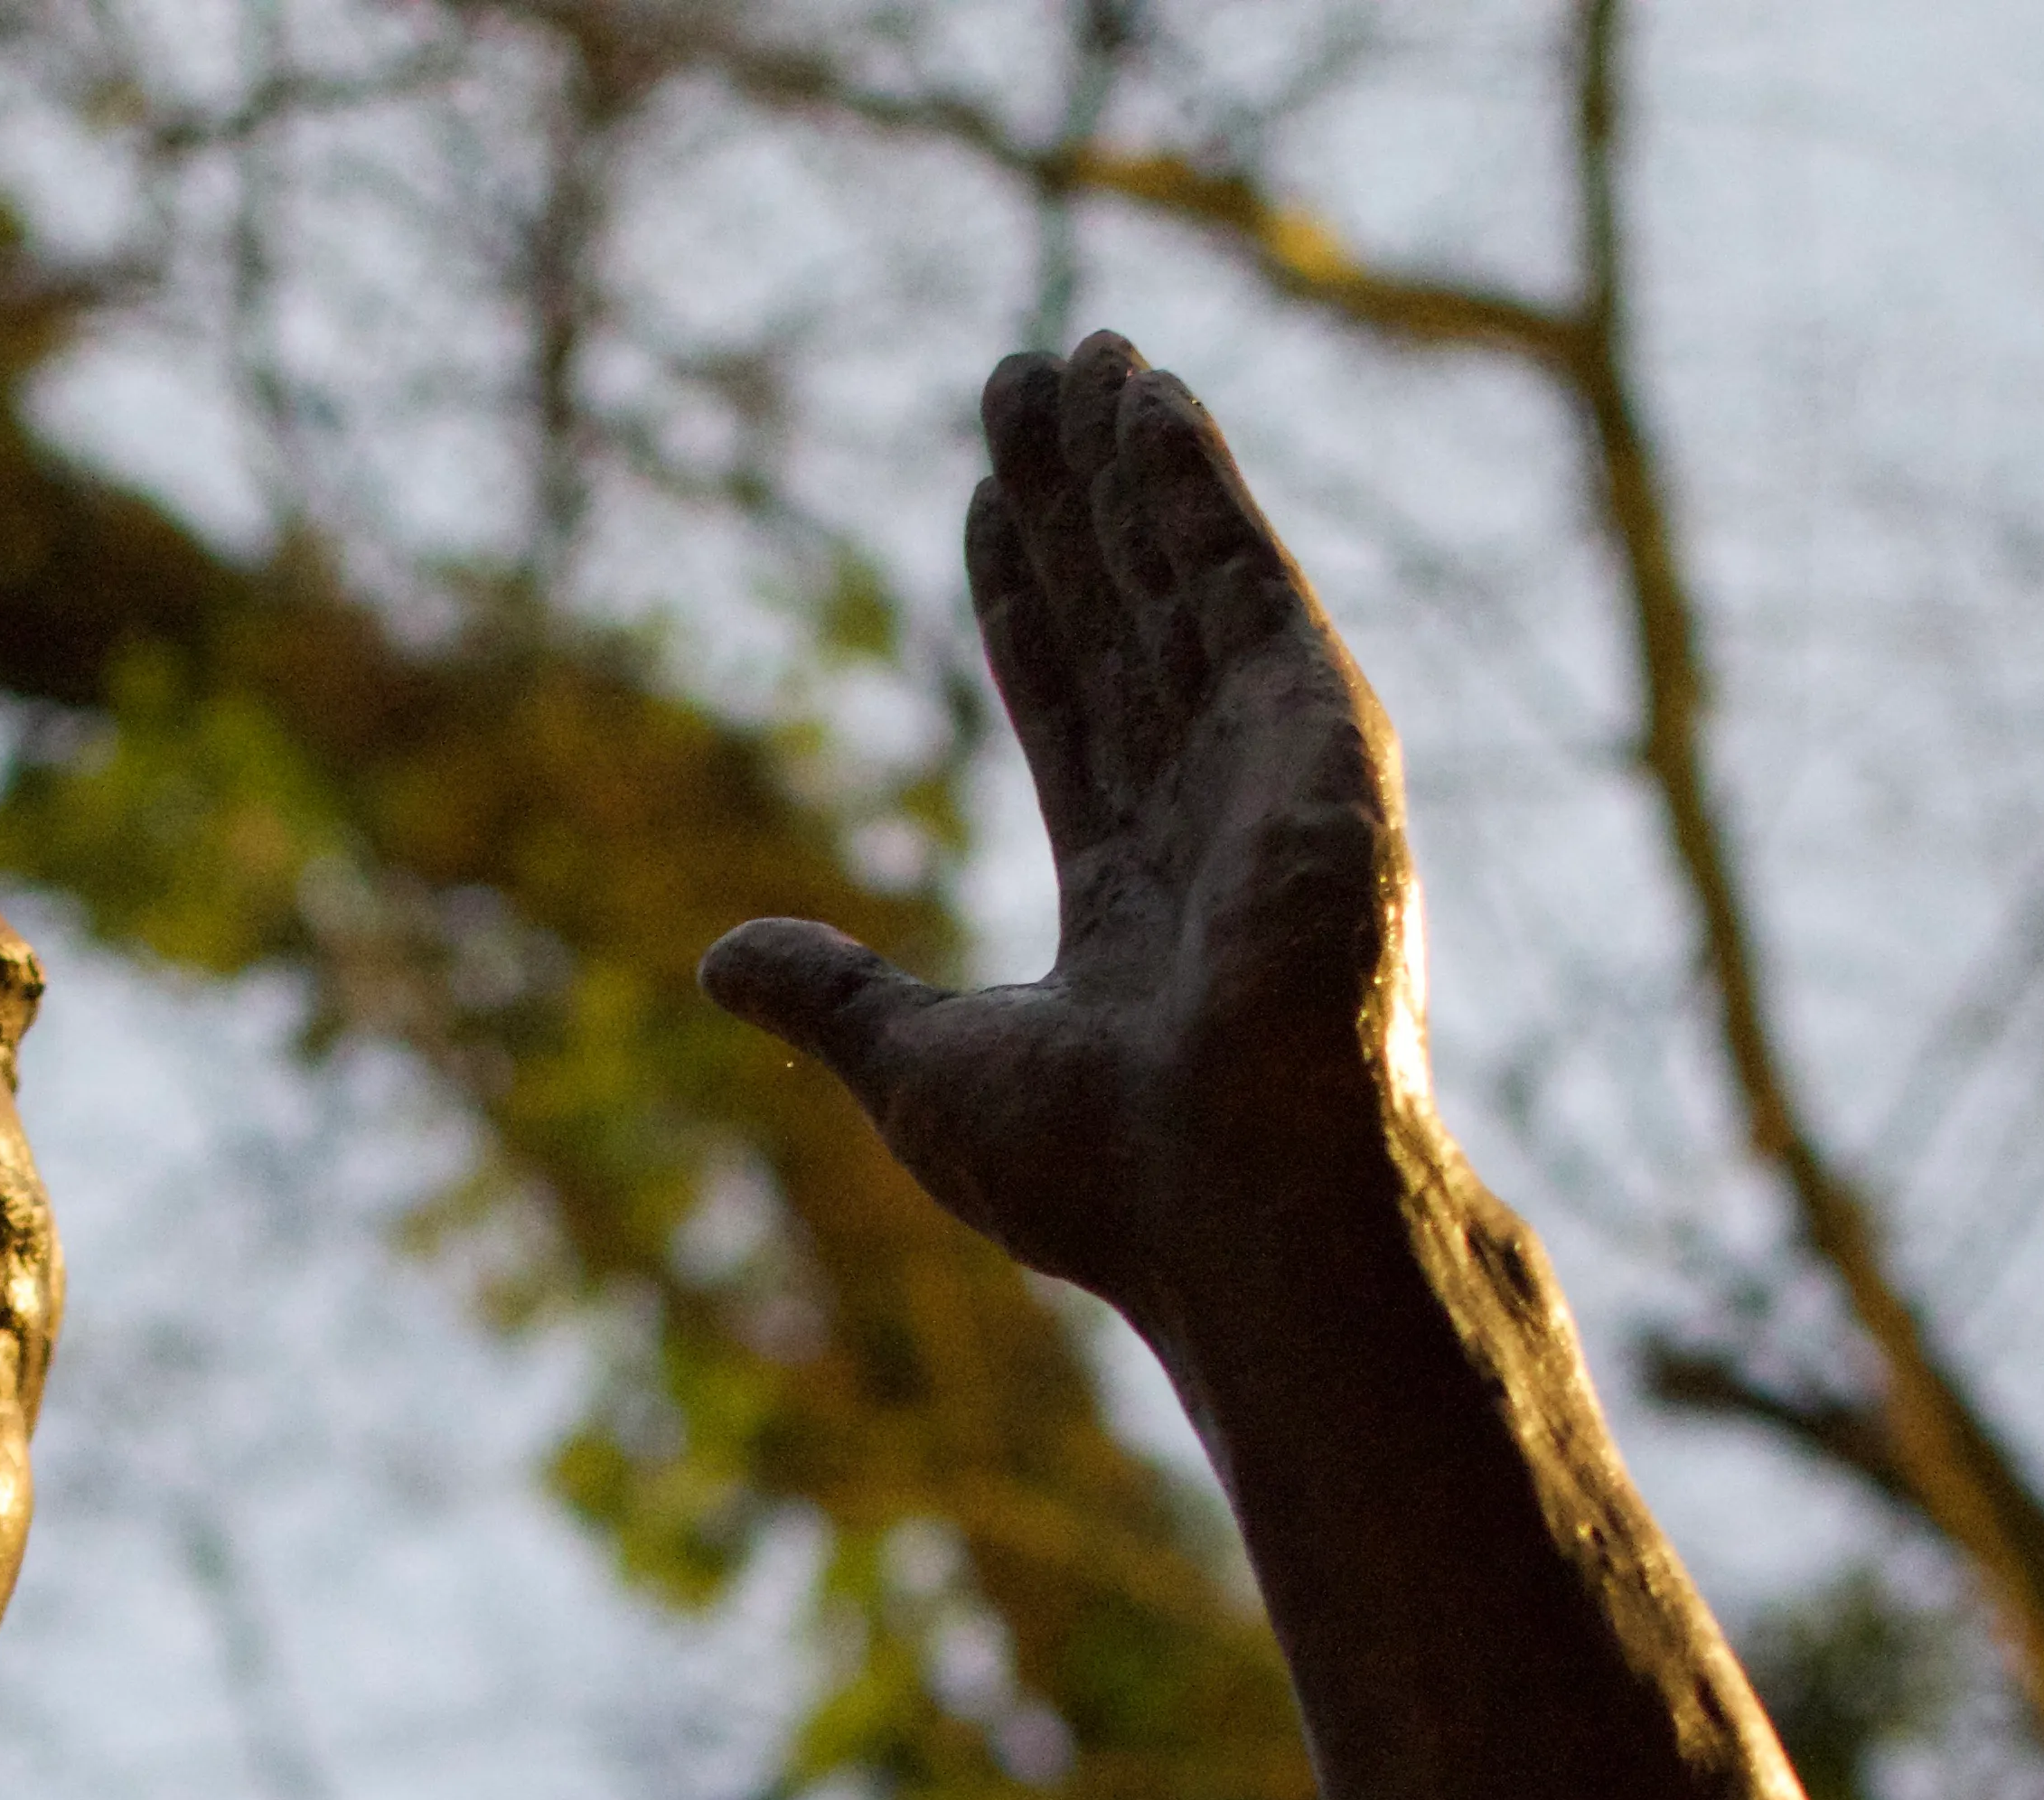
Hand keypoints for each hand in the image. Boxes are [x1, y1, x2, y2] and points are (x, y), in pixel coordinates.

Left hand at [703, 337, 1424, 1317]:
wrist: (1235, 1201)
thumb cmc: (1103, 1175)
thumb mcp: (921, 1067)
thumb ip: (833, 994)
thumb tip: (721, 961)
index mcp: (1134, 901)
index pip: (1067, 710)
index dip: (1024, 600)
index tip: (985, 500)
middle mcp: (1211, 822)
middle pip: (1123, 621)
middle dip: (1073, 503)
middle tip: (1021, 379)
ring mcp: (1273, 776)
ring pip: (1182, 582)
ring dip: (1133, 465)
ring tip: (1084, 354)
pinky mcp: (1322, 743)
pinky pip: (1246, 585)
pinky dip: (1200, 491)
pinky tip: (1154, 402)